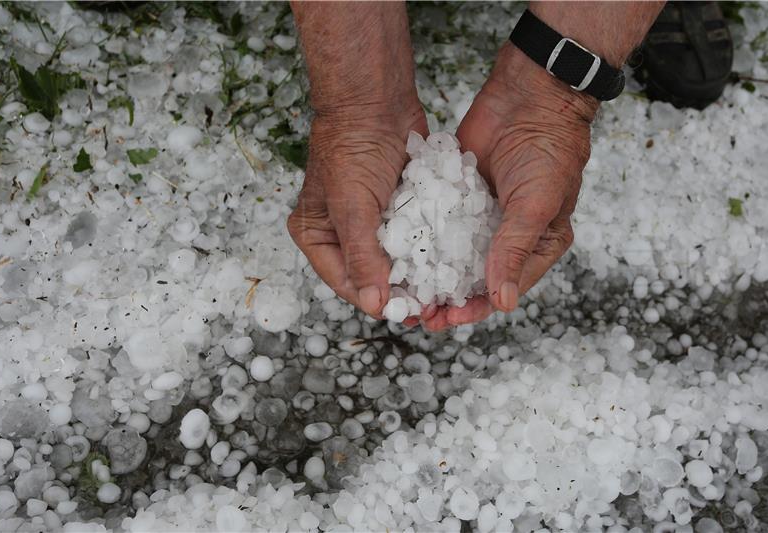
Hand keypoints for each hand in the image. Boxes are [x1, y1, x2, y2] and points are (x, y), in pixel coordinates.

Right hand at [288, 104, 427, 316]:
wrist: (375, 100)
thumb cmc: (353, 148)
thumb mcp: (352, 207)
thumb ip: (362, 256)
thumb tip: (373, 305)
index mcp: (318, 236)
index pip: (346, 282)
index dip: (375, 301)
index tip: (407, 314)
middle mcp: (342, 234)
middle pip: (372, 277)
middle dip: (400, 293)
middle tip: (430, 308)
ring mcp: (372, 223)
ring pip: (396, 261)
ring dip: (418, 276)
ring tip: (442, 292)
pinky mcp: (398, 210)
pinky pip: (413, 239)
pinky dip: (429, 251)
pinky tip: (449, 264)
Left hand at [421, 45, 597, 330]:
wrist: (531, 94)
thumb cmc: (547, 151)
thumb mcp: (534, 205)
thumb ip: (514, 250)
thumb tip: (503, 302)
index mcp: (537, 246)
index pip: (504, 288)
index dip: (475, 307)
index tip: (446, 319)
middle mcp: (508, 236)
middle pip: (474, 278)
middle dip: (447, 297)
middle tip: (418, 313)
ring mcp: (481, 215)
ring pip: (453, 254)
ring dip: (432, 273)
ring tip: (405, 290)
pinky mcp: (459, 194)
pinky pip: (439, 221)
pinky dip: (423, 237)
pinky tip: (400, 252)